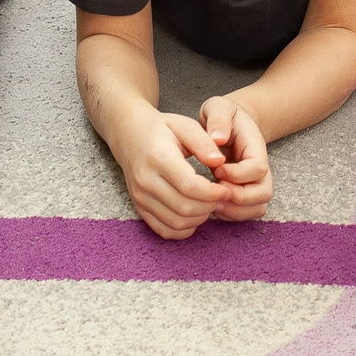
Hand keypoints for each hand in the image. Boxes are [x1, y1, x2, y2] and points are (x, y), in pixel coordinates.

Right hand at [115, 107, 230, 239]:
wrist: (130, 136)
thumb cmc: (162, 129)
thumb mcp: (185, 125)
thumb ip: (204, 142)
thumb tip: (220, 162)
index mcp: (158, 157)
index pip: (189, 186)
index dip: (213, 193)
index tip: (226, 188)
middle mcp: (145, 180)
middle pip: (184, 207)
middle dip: (209, 206)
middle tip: (221, 197)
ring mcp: (140, 197)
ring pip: (177, 222)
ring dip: (200, 218)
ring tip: (209, 203)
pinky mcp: (139, 208)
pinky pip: (165, 230)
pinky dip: (184, 229)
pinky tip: (194, 214)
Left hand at [199, 96, 272, 221]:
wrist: (228, 124)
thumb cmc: (222, 116)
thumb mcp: (218, 107)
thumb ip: (218, 118)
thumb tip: (218, 138)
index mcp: (256, 148)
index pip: (257, 169)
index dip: (237, 174)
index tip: (217, 169)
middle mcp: (260, 169)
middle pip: (263, 194)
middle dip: (238, 198)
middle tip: (214, 190)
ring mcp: (255, 184)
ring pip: (257, 208)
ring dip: (234, 210)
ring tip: (211, 201)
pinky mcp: (246, 195)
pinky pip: (246, 214)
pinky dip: (230, 214)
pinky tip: (212, 203)